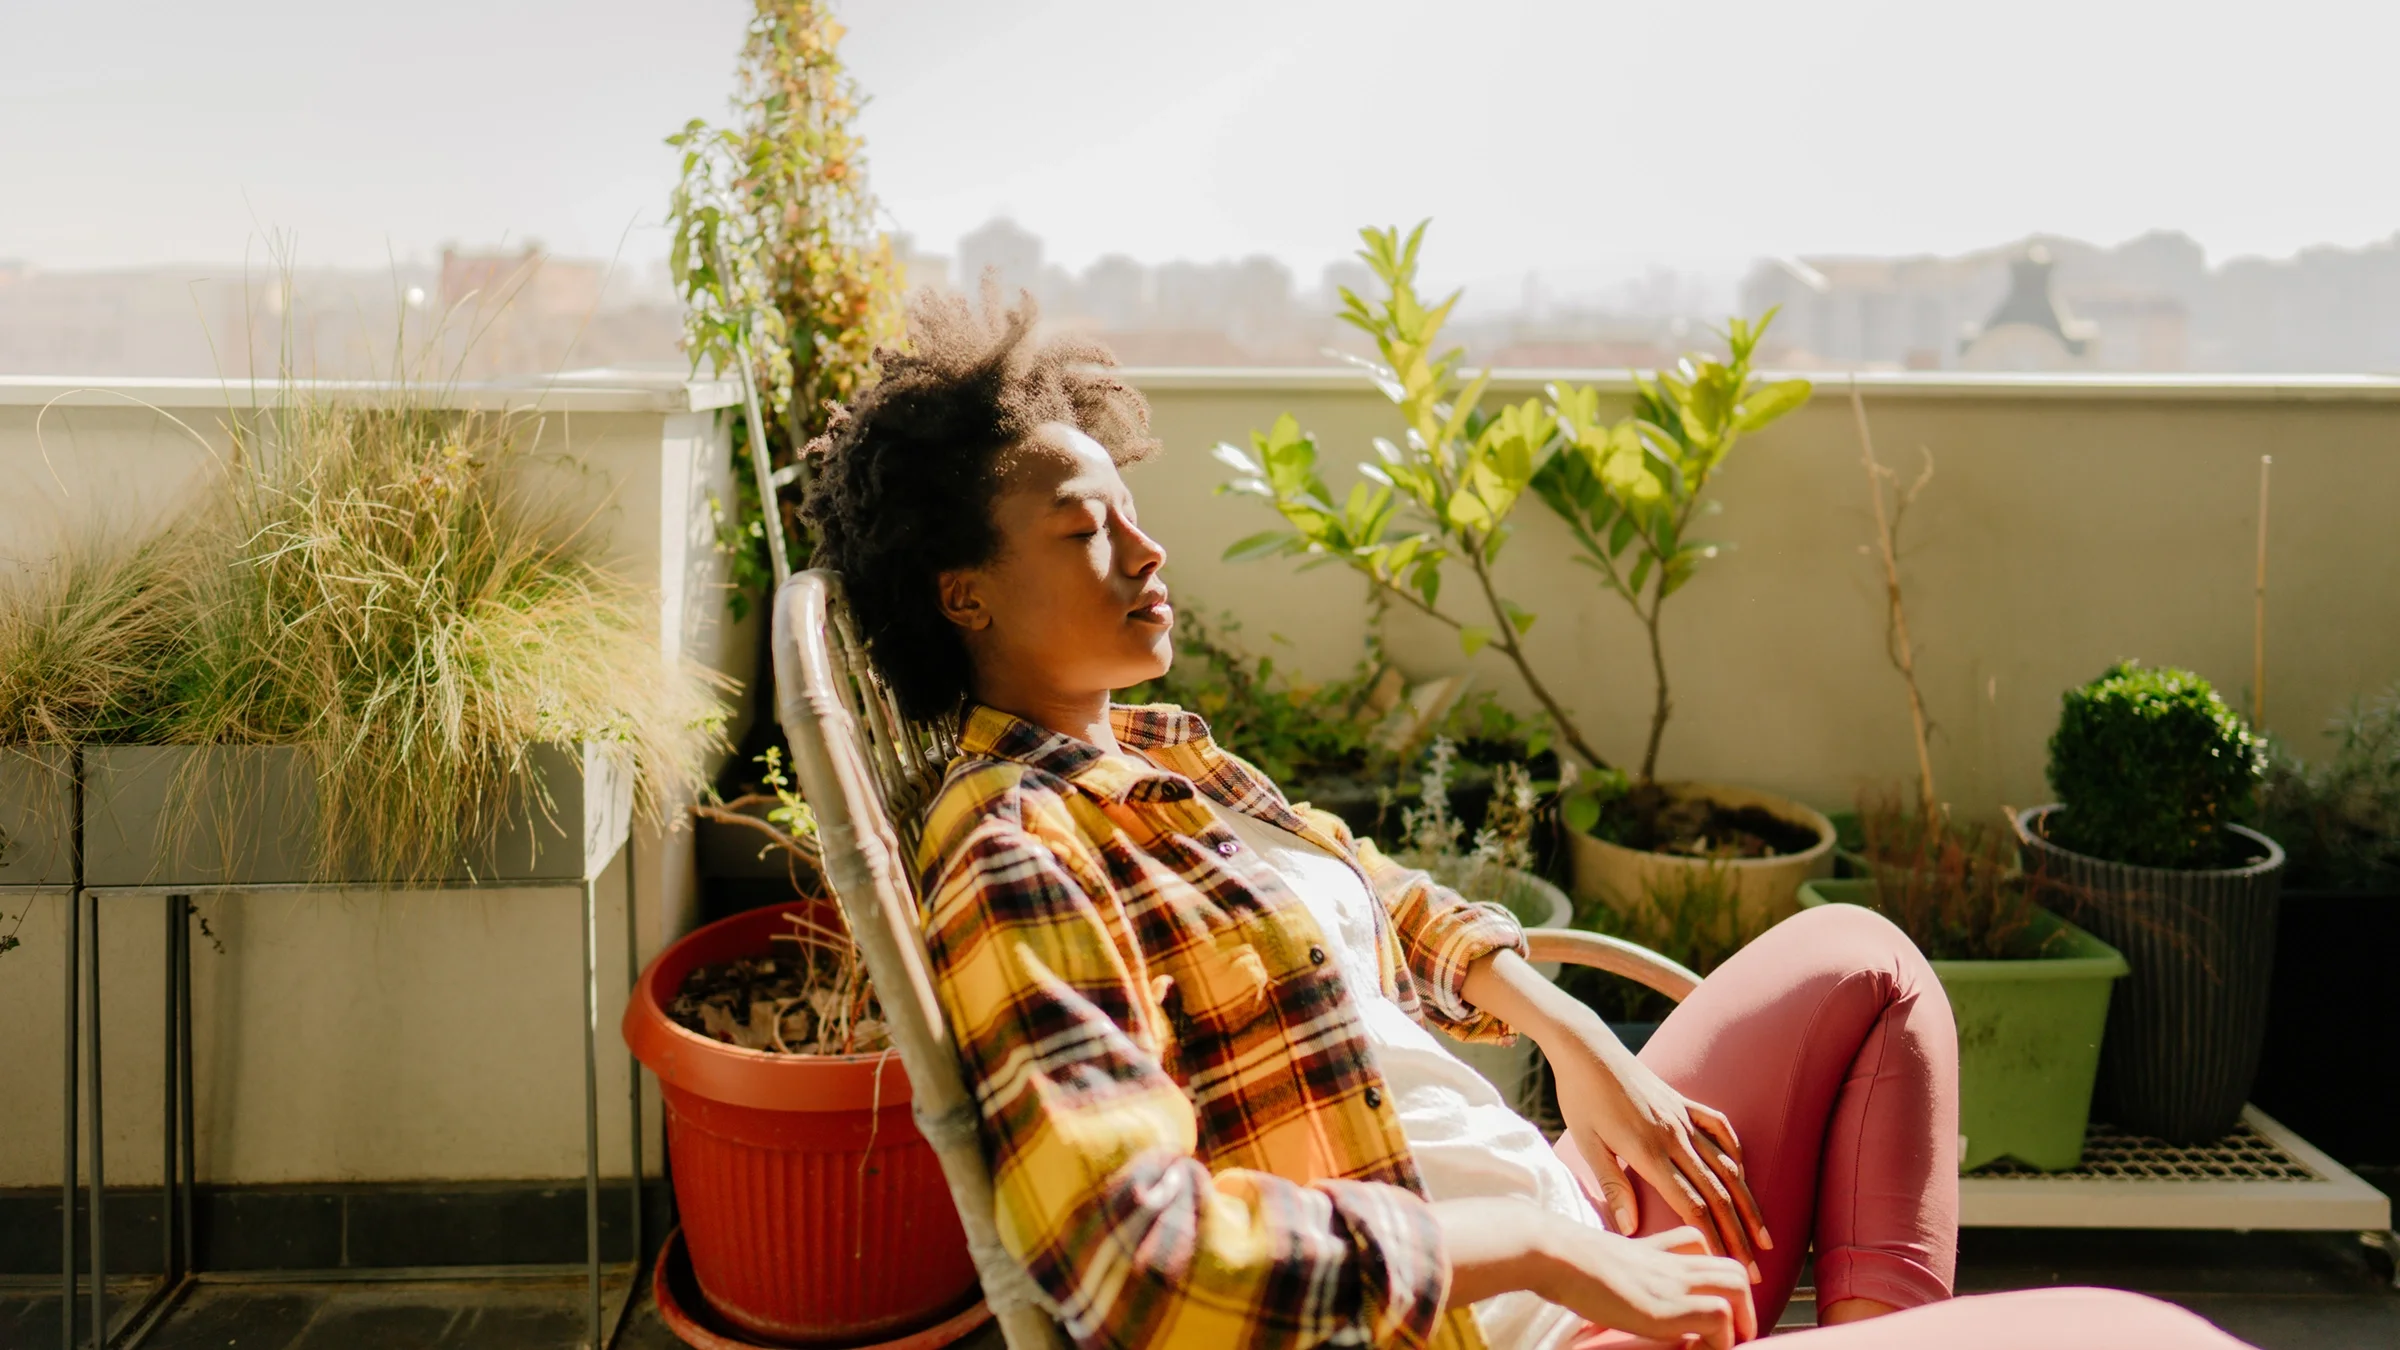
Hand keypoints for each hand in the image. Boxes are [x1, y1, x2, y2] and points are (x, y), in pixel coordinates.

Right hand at [1536, 1224, 1757, 1348]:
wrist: (1555, 1254)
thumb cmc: (1566, 1263)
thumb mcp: (1602, 1264)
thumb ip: (1621, 1271)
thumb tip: (1620, 1296)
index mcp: (1655, 1253)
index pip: (1703, 1250)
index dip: (1714, 1278)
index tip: (1710, 1306)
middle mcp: (1672, 1264)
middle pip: (1733, 1269)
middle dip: (1743, 1303)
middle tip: (1729, 1331)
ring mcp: (1673, 1282)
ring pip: (1737, 1286)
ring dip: (1739, 1318)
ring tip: (1721, 1342)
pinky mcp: (1667, 1307)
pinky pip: (1719, 1316)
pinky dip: (1719, 1337)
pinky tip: (1696, 1347)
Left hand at [1548, 1020, 1769, 1277]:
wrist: (1587, 1049)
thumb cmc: (1580, 1098)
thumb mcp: (1587, 1144)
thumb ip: (1612, 1186)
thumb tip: (1630, 1229)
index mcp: (1649, 1152)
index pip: (1692, 1205)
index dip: (1715, 1239)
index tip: (1731, 1265)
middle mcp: (1674, 1136)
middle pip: (1717, 1194)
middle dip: (1739, 1234)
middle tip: (1758, 1268)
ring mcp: (1683, 1117)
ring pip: (1726, 1166)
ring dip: (1747, 1203)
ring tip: (1765, 1233)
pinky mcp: (1684, 1101)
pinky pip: (1720, 1128)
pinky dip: (1735, 1152)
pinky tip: (1743, 1173)